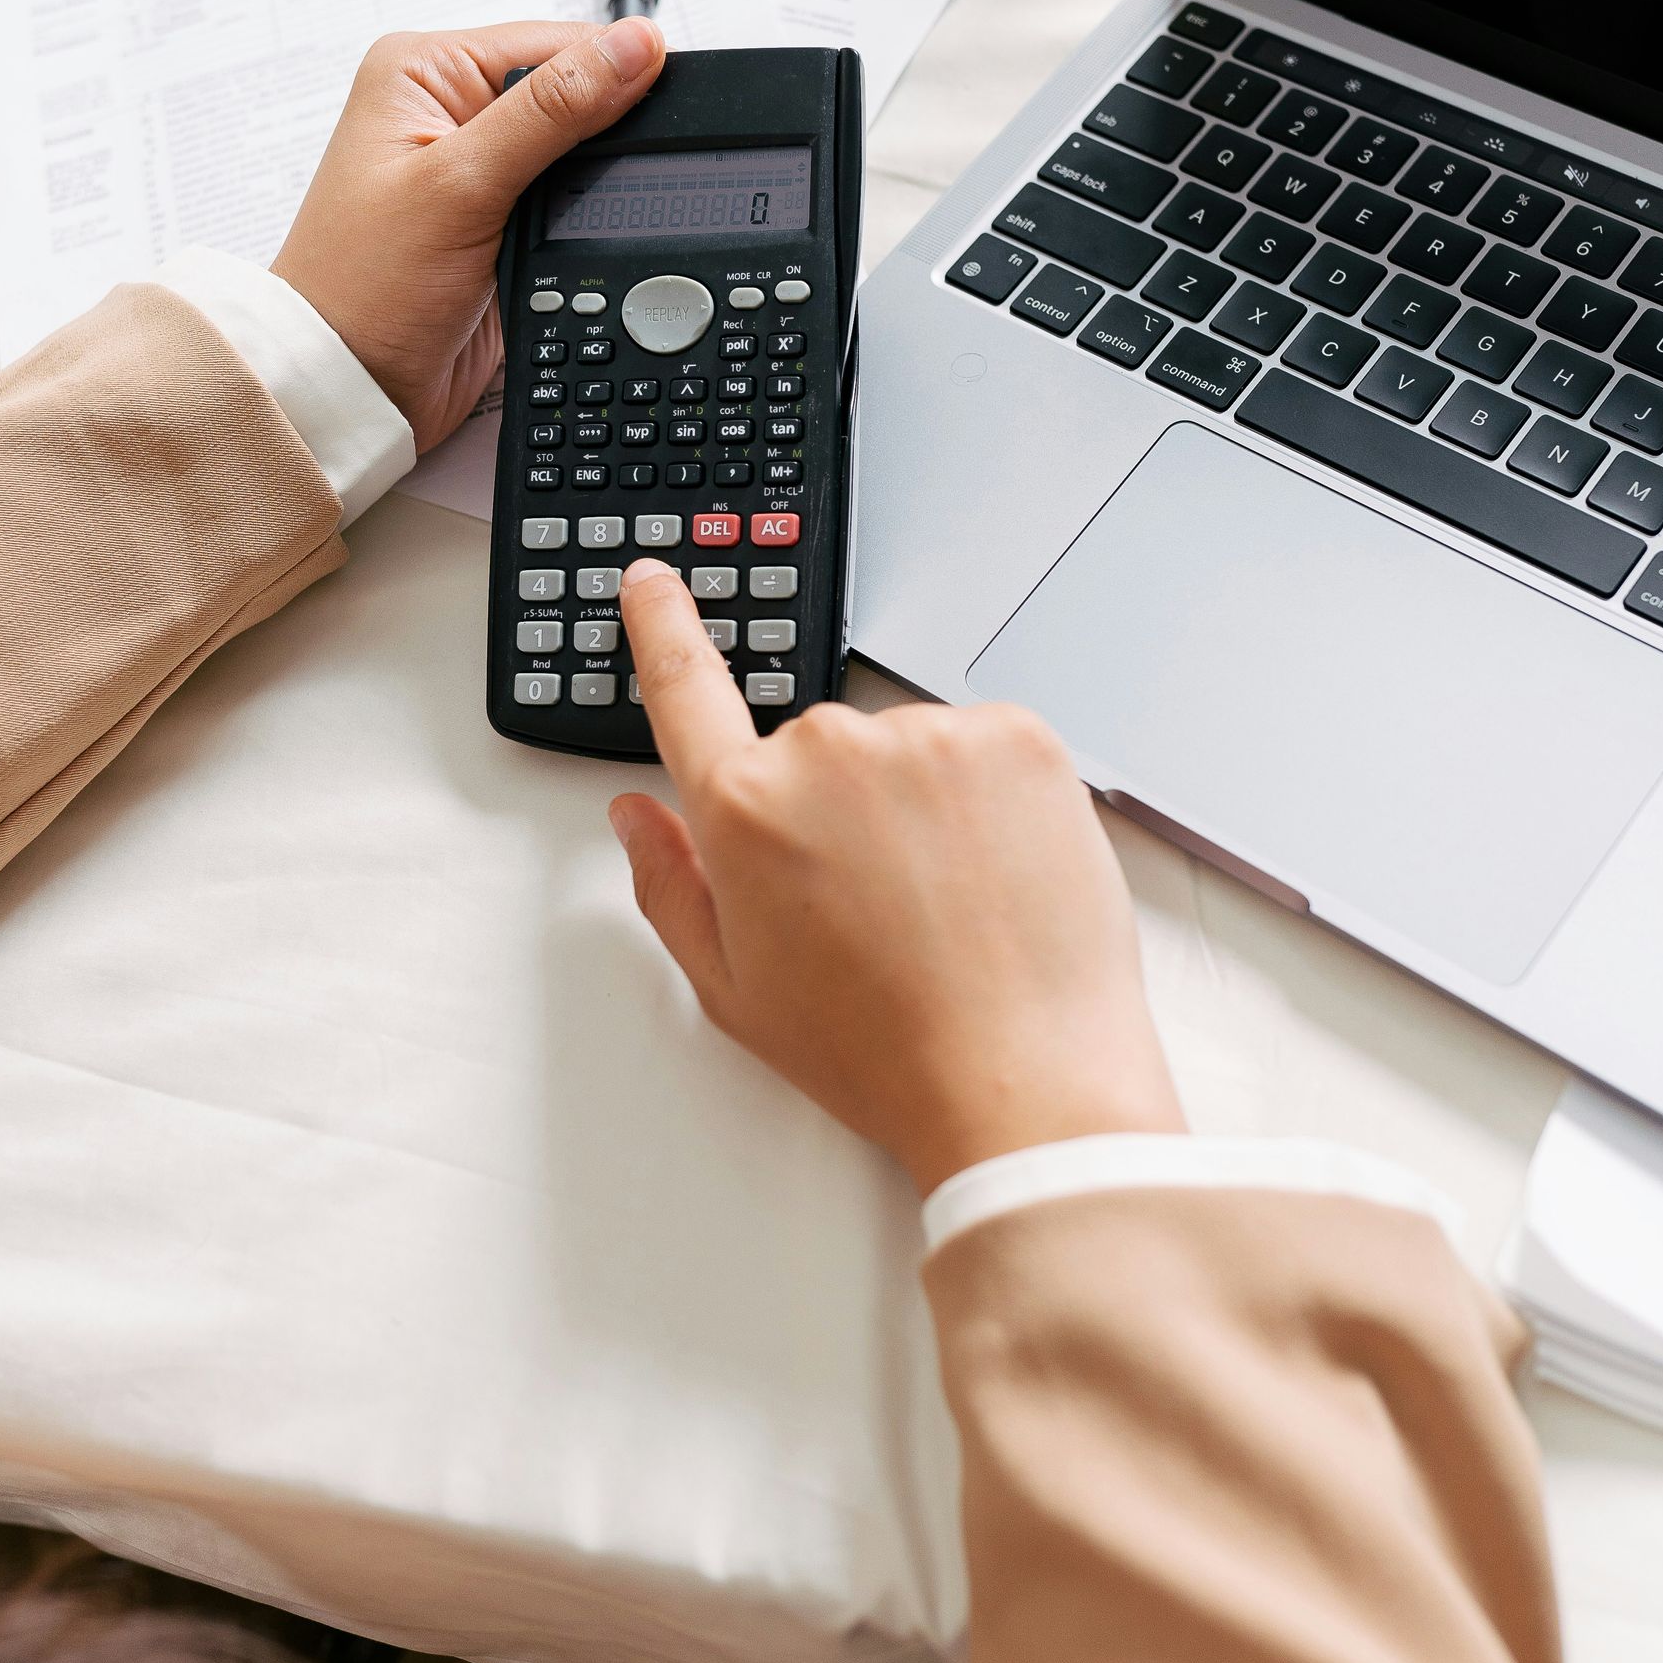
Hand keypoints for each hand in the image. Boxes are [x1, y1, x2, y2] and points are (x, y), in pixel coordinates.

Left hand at [273, 16, 664, 450]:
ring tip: (577, 217)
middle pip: (570, 94)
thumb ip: (554, 110)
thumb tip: (634, 46)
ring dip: (593, 186)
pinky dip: (584, 220)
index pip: (552, 42)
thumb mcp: (462, 183)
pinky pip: (568, 202)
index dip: (613, 69)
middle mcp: (448, 110)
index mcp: (424, 71)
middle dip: (603, 135)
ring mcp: (476, 170)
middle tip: (607, 179)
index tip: (663, 99)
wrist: (353, 387)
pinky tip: (578, 240)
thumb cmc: (363, 286)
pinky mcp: (498, 222)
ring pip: (578, 153)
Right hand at [609, 564, 1182, 1196]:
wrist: (1025, 1082)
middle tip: (875, 905)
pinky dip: (989, 797)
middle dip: (836, 808)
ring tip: (948, 904)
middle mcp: (828, 750)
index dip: (662, 622)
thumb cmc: (884, 1051)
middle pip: (815, 748)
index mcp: (745, 807)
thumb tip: (636, 814)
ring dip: (920, 804)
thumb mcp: (735, 989)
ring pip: (906, 749)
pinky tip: (994, 874)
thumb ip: (672, 883)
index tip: (653, 580)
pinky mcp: (1018, 736)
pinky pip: (983, 744)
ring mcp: (929, 735)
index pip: (683, 683)